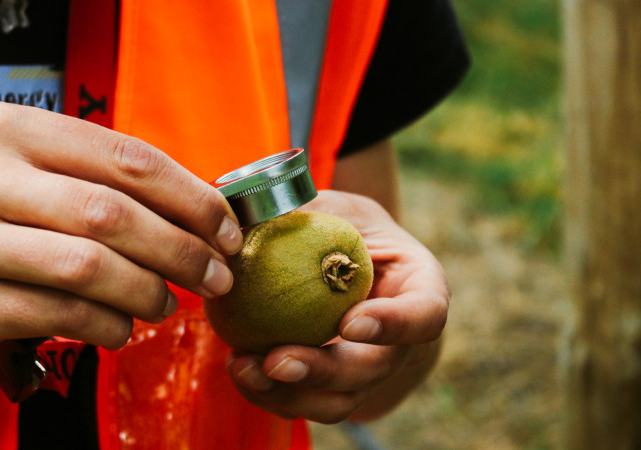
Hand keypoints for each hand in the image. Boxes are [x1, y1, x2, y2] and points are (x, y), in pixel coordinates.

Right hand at [0, 102, 241, 395]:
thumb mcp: (21, 177)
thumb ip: (96, 182)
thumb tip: (197, 212)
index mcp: (8, 129)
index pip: (126, 157)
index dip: (191, 196)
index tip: (227, 229)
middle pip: (114, 213)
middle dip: (183, 250)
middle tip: (217, 274)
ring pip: (90, 267)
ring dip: (148, 291)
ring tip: (166, 303)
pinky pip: (62, 316)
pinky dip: (108, 325)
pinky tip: (122, 327)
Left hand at [226, 190, 448, 422]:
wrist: (343, 263)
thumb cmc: (344, 228)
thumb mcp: (335, 208)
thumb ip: (307, 211)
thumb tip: (249, 213)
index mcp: (418, 290)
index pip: (424, 315)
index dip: (393, 326)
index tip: (348, 323)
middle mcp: (399, 341)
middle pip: (373, 370)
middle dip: (324, 372)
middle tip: (276, 361)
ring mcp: (365, 371)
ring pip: (337, 401)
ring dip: (288, 395)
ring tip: (243, 367)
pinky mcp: (329, 388)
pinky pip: (302, 403)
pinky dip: (267, 393)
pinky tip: (237, 366)